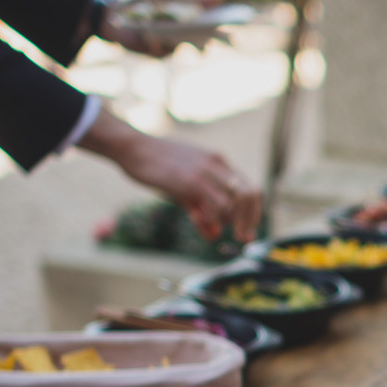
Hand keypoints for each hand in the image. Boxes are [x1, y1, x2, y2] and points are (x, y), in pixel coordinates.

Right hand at [77, 106, 262, 240]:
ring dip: (229, 222)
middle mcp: (217, 164)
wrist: (132, 148)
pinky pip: (213, 206)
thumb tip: (214, 234)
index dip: (253, 213)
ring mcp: (204, 172)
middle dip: (249, 221)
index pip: (251, 188)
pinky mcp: (189, 181)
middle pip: (249, 195)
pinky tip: (196, 220)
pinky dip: (211, 221)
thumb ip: (201, 210)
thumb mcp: (183, 188)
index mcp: (219, 162)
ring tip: (210, 228)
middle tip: (242, 238)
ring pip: (233, 203)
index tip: (248, 230)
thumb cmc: (156, 167)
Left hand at [96, 0, 226, 58]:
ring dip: (178, 37)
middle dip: (209, 36)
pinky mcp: (159, 53)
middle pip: (203, 39)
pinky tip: (148, 35)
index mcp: (190, 21)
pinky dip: (156, 41)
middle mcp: (185, 36)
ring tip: (178, 30)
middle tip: (215, 33)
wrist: (115, 17)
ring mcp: (173, 46)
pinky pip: (162, 49)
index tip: (232, 19)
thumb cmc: (145, 4)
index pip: (212, 23)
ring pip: (182, 44)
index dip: (222, 23)